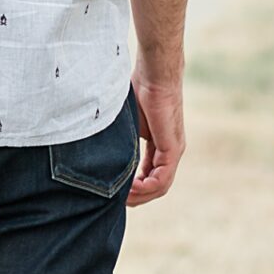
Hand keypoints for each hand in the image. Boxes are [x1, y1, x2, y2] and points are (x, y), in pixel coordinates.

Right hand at [127, 61, 183, 206]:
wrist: (154, 72)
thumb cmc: (139, 88)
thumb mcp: (127, 121)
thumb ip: (121, 137)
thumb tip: (99, 145)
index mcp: (161, 145)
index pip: (150, 175)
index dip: (133, 186)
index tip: (114, 189)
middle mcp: (171, 151)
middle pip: (156, 186)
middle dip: (136, 196)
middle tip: (114, 200)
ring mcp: (174, 150)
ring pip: (160, 187)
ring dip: (140, 195)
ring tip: (120, 198)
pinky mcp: (172, 147)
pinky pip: (162, 178)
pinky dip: (146, 187)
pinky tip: (129, 188)